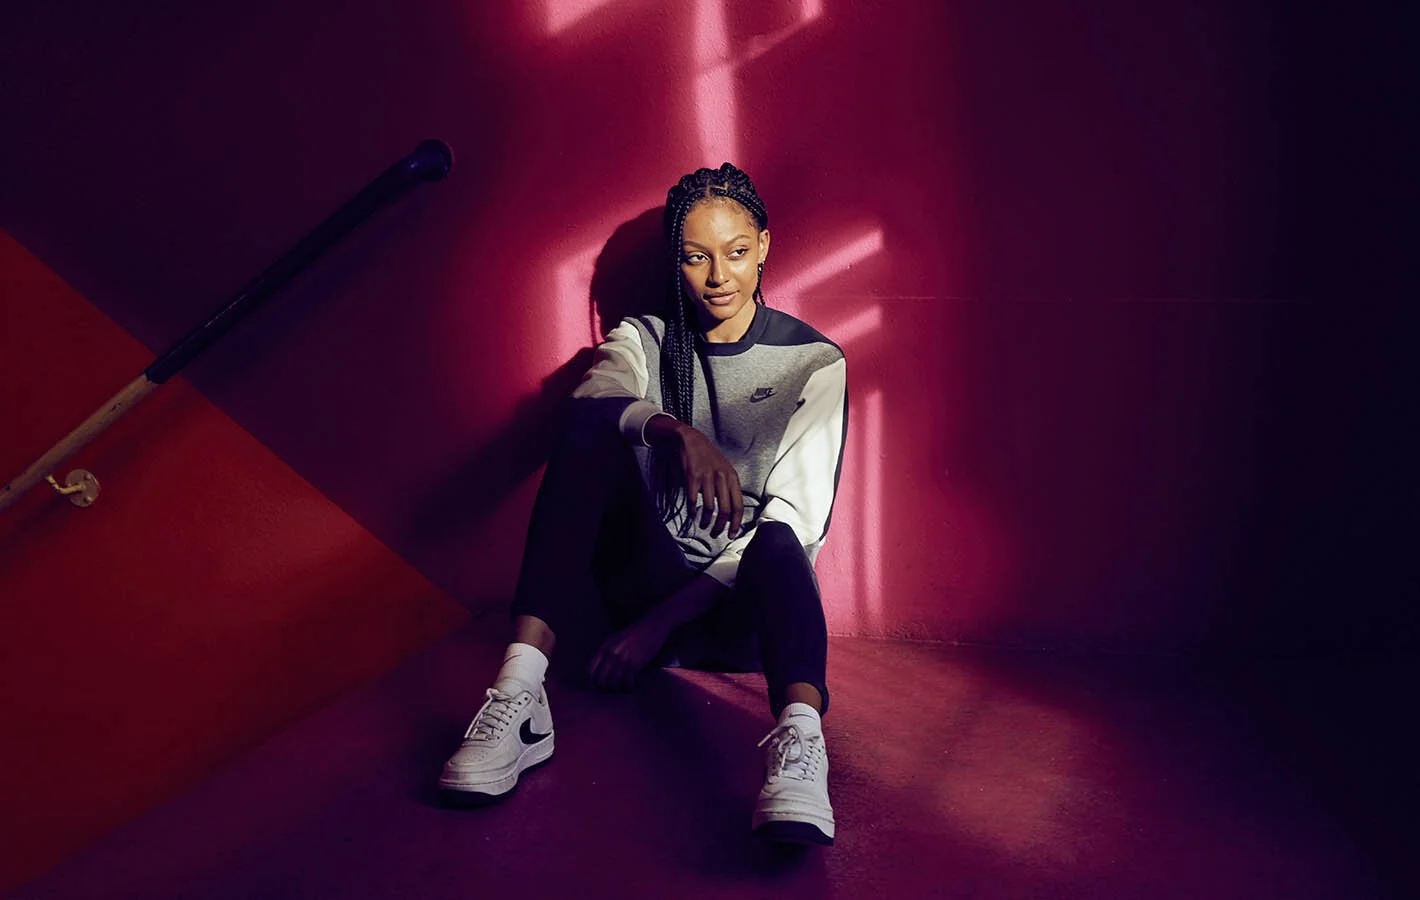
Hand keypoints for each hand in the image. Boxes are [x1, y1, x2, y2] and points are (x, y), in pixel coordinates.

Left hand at [589, 619, 669, 690]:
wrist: (653, 625)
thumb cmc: (634, 633)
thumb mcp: (615, 639)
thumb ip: (605, 651)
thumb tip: (598, 668)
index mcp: (604, 648)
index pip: (590, 670)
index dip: (591, 682)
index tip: (596, 688)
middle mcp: (610, 655)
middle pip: (599, 680)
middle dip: (603, 689)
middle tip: (609, 691)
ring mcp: (622, 660)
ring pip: (611, 684)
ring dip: (616, 690)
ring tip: (620, 689)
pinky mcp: (635, 665)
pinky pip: (627, 683)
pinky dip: (628, 688)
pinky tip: (631, 687)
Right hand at [647, 416, 743, 537]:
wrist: (691, 440)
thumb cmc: (709, 458)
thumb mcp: (724, 470)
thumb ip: (728, 489)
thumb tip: (730, 513)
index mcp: (732, 478)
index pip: (738, 505)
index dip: (736, 523)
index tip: (732, 534)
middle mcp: (722, 477)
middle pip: (725, 510)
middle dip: (720, 526)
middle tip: (715, 534)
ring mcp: (707, 476)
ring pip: (710, 507)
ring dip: (706, 521)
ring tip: (704, 525)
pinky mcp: (693, 476)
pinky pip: (694, 499)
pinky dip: (693, 510)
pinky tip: (693, 514)